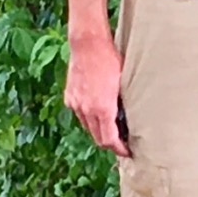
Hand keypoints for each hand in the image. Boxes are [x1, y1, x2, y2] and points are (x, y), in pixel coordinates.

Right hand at [65, 31, 128, 154]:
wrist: (88, 45)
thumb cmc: (110, 60)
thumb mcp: (124, 85)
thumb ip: (122, 106)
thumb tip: (128, 121)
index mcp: (103, 109)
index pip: (109, 141)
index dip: (119, 149)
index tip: (127, 151)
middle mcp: (87, 110)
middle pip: (97, 138)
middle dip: (109, 143)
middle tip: (121, 143)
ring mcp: (76, 104)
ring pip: (87, 127)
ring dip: (98, 130)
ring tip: (110, 126)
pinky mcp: (69, 97)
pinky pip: (79, 114)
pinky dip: (88, 117)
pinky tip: (96, 110)